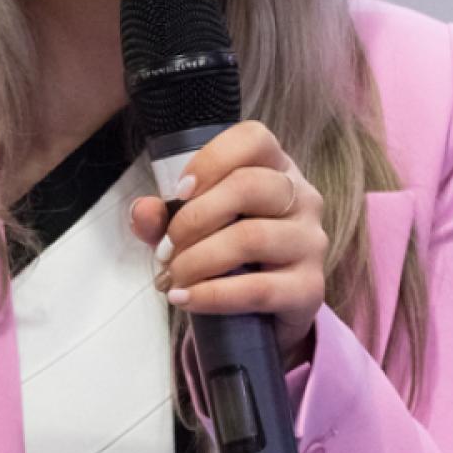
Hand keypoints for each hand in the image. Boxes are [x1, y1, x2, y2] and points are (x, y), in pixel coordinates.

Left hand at [126, 120, 327, 365]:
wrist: (263, 313)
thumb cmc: (227, 254)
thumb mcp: (191, 228)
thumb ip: (163, 216)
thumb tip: (142, 210)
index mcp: (275, 168)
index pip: (253, 139)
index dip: (212, 160)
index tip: (178, 191)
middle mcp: (301, 197)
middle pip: (248, 186)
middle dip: (192, 219)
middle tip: (165, 250)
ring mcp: (310, 242)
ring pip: (251, 237)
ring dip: (198, 260)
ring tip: (173, 277)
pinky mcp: (310, 288)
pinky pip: (259, 288)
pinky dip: (212, 295)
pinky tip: (187, 298)